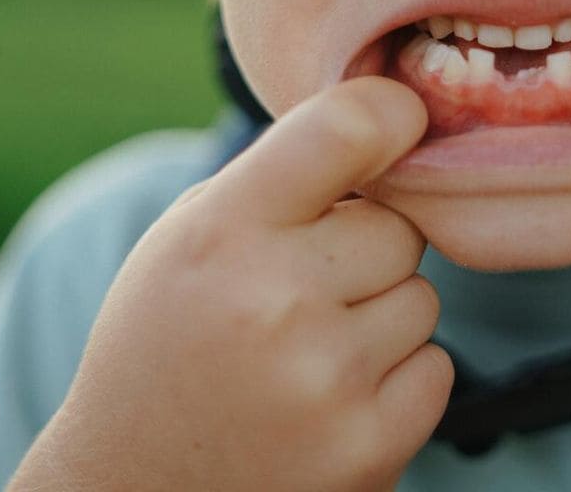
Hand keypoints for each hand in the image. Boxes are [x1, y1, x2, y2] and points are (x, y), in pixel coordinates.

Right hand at [11, 77, 451, 491]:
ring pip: (421, 299)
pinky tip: (329, 399)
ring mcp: (326, 380)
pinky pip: (436, 368)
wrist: (134, 490)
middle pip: (396, 228)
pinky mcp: (368, 447)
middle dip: (364, 251)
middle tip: (301, 291)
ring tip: (305, 352)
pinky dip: (398, 381)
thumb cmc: (168, 344)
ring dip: (381, 318)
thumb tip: (393, 120)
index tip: (402, 122)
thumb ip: (276, 182)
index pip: (343, 131)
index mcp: (222, 233)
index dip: (390, 116)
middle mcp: (276, 301)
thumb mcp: (185, 241)